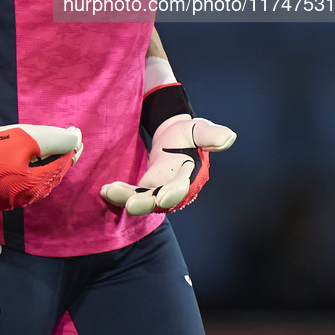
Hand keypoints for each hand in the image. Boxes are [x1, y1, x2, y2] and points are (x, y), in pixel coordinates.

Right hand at [0, 82, 83, 211]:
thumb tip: (76, 140)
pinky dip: (31, 174)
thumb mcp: (27, 136)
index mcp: (30, 187)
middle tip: (70, 143)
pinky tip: (33, 162)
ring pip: (36, 184)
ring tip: (55, 152)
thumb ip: (55, 139)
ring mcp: (7, 202)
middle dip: (61, 160)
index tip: (77, 138)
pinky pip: (21, 186)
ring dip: (47, 167)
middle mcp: (21, 200)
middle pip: (49, 178)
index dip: (70, 151)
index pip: (59, 168)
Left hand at [101, 115, 234, 214]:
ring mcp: (160, 189)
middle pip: (160, 199)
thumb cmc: (188, 132)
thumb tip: (229, 137)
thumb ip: (210, 135)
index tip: (161, 198)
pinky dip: (120, 194)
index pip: (183, 186)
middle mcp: (175, 187)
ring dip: (127, 198)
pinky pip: (133, 194)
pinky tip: (105, 191)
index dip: (172, 192)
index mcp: (191, 174)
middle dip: (145, 203)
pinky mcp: (147, 187)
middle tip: (130, 205)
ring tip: (110, 192)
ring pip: (144, 199)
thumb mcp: (199, 129)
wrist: (173, 135)